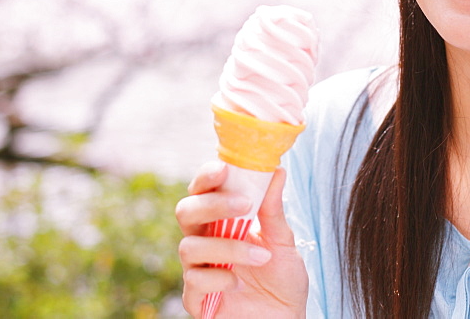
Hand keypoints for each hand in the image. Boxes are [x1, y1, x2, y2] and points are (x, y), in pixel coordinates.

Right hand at [176, 161, 307, 317]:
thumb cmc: (282, 279)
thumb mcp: (283, 241)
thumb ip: (273, 209)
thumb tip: (277, 171)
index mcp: (221, 221)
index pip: (203, 191)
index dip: (206, 177)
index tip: (223, 168)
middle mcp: (204, 241)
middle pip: (186, 212)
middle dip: (212, 204)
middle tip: (244, 204)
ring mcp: (198, 270)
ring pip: (189, 247)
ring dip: (227, 247)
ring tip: (261, 256)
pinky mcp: (197, 300)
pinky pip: (193, 282)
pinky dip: (217, 278)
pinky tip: (237, 282)